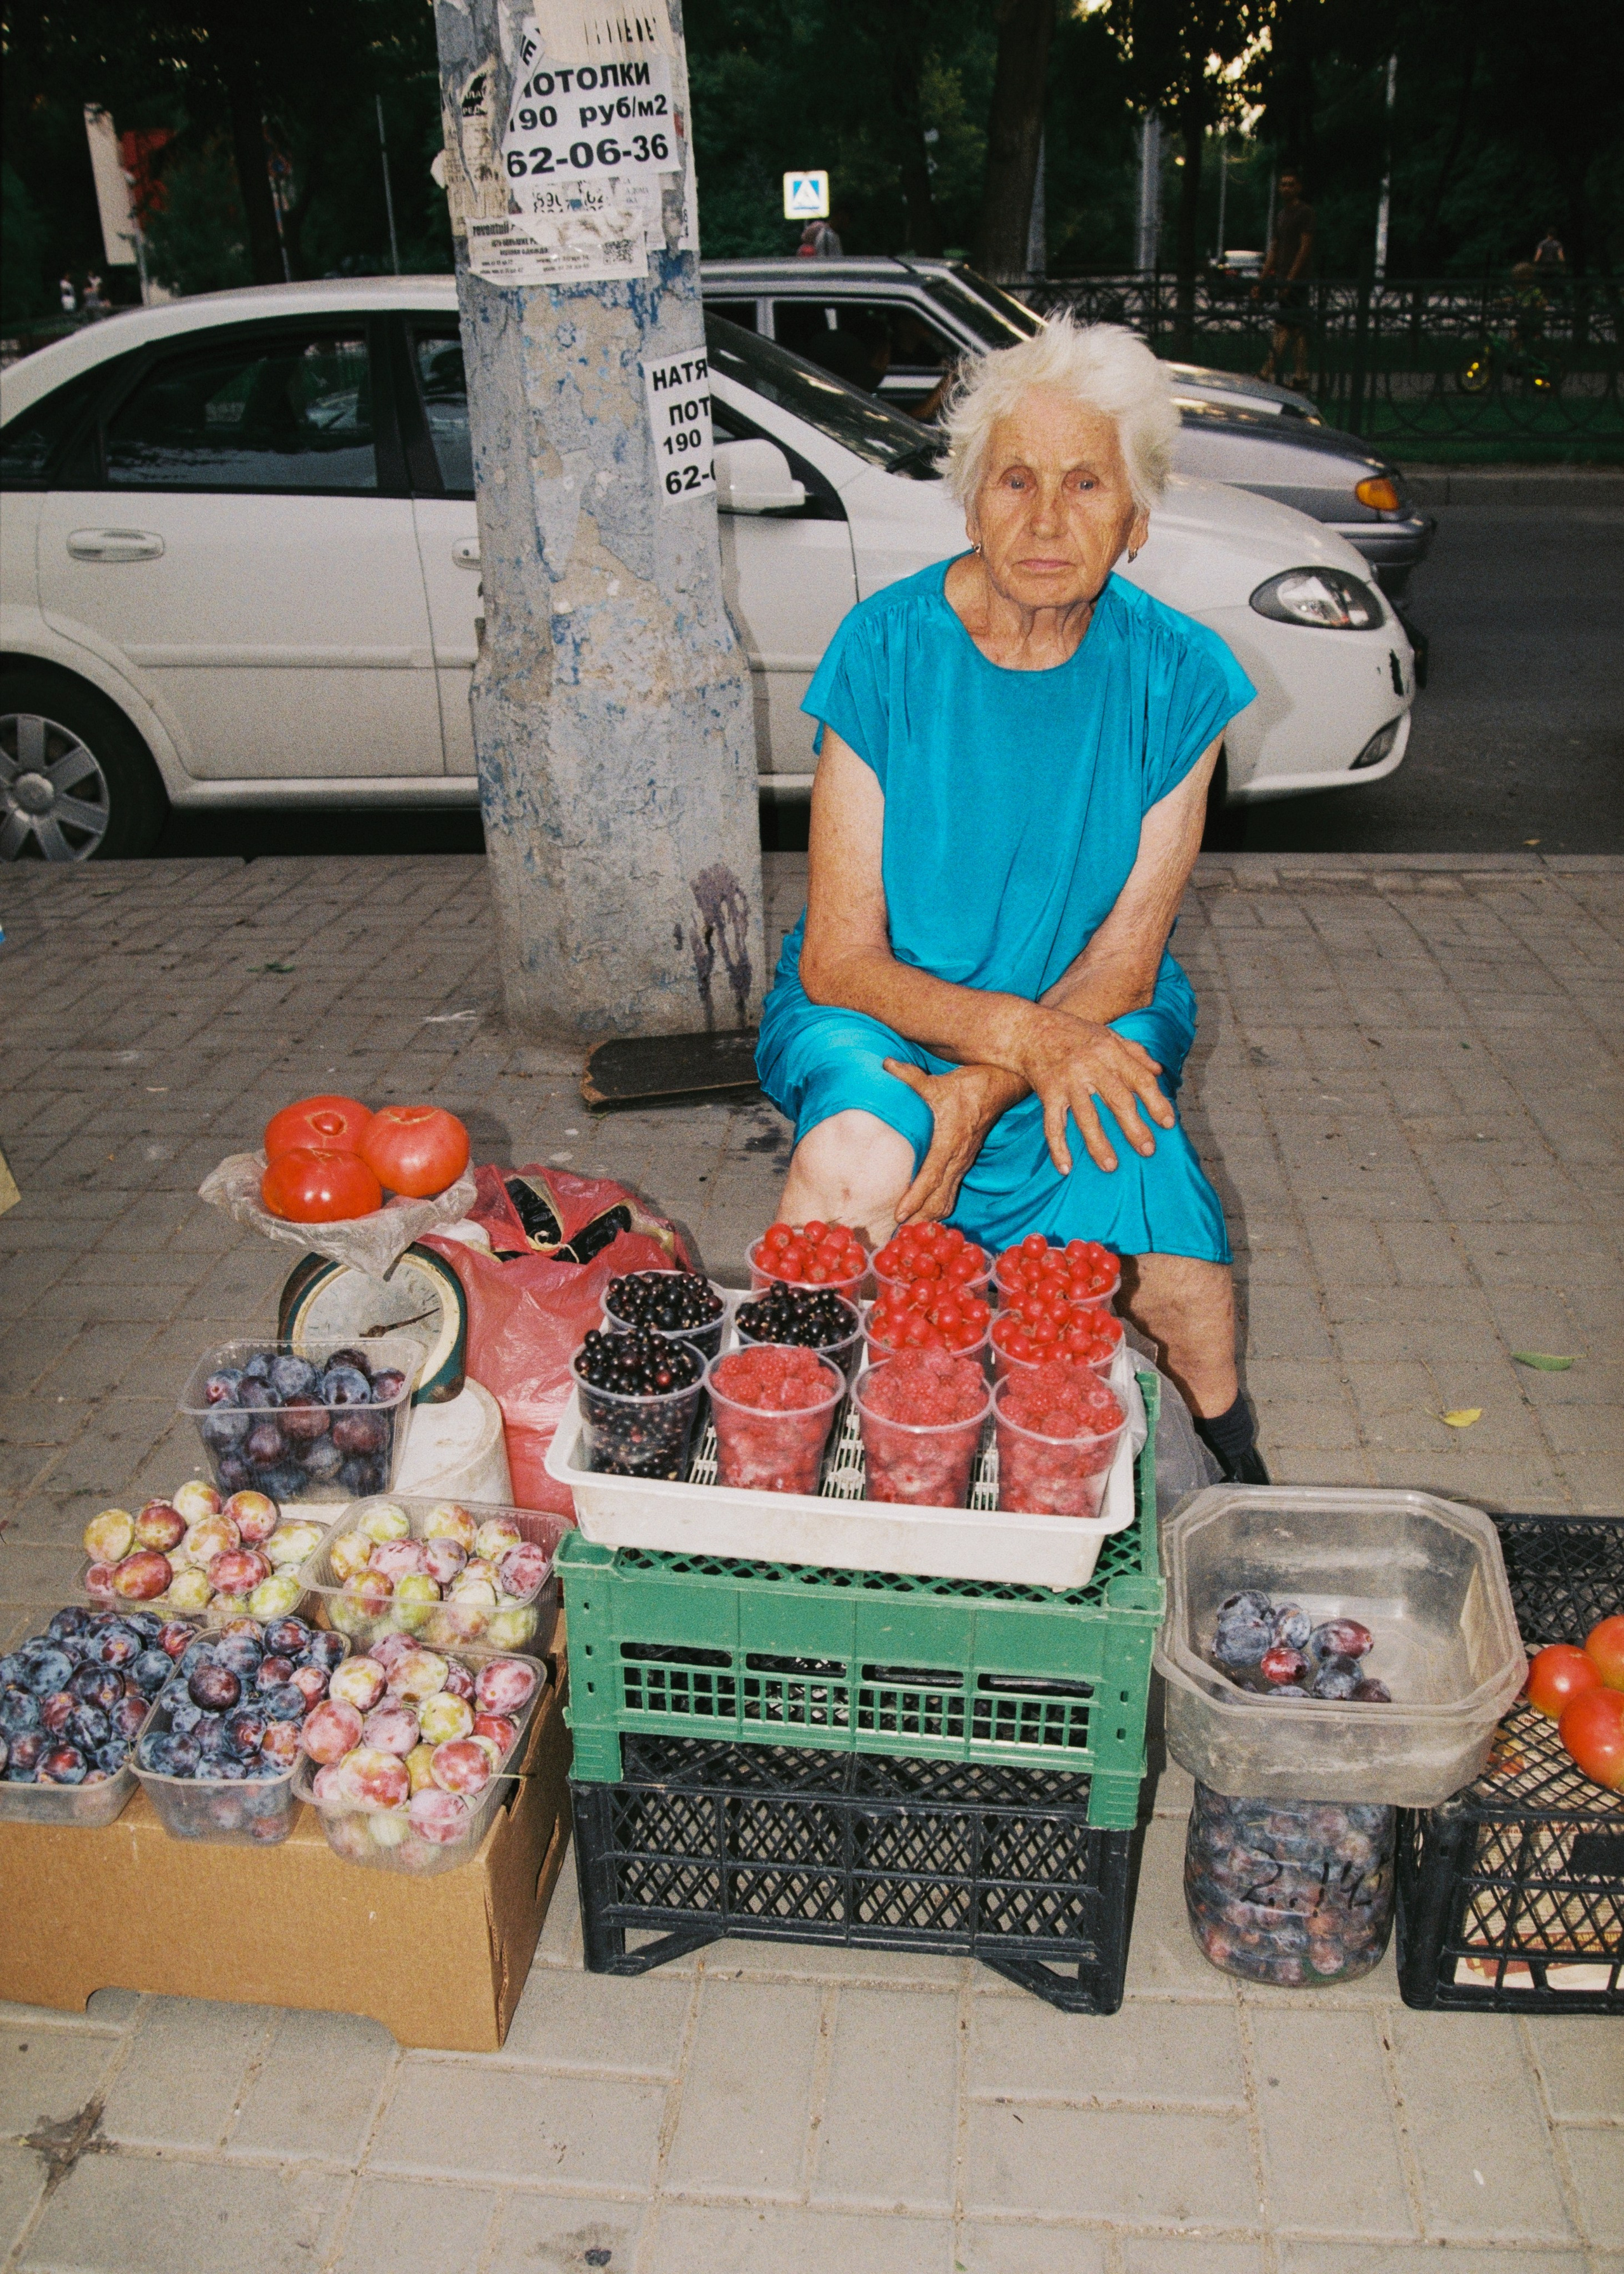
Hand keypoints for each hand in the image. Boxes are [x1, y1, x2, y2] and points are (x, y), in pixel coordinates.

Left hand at [882, 1059, 1024, 1224]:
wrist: (998, 1089)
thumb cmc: (966, 1087)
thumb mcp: (936, 1081)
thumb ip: (908, 1076)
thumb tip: (884, 1063)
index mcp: (949, 1141)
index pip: (931, 1175)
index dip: (915, 1196)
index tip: (899, 1214)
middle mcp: (957, 1158)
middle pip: (938, 1198)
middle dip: (919, 1220)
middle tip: (898, 1239)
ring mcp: (962, 1163)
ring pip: (946, 1200)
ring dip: (929, 1220)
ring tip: (909, 1237)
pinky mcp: (964, 1164)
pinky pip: (952, 1193)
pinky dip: (939, 1209)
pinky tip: (927, 1221)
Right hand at [1011, 1007, 1174, 1175]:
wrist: (1029, 1029)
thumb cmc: (1074, 1032)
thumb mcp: (1108, 1034)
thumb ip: (1135, 1052)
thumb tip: (1158, 1071)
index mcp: (1110, 1051)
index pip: (1140, 1079)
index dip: (1156, 1102)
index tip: (1168, 1123)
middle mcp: (1091, 1066)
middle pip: (1118, 1100)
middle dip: (1134, 1128)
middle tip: (1148, 1150)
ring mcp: (1068, 1081)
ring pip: (1086, 1117)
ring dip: (1099, 1144)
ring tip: (1110, 1166)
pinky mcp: (1047, 1093)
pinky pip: (1052, 1124)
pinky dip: (1058, 1147)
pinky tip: (1065, 1168)